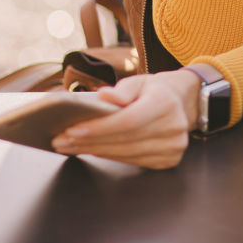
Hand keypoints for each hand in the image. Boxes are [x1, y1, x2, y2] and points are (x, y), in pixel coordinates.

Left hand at [51, 70, 201, 168]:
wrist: (181, 103)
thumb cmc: (154, 91)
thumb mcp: (139, 81)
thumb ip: (122, 89)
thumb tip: (103, 98)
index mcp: (166, 103)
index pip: (129, 120)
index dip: (100, 127)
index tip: (72, 130)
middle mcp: (173, 127)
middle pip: (124, 140)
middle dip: (89, 141)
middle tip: (61, 140)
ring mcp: (173, 147)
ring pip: (125, 154)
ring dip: (94, 151)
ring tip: (70, 146)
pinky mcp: (168, 161)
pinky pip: (132, 162)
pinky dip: (109, 156)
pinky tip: (92, 150)